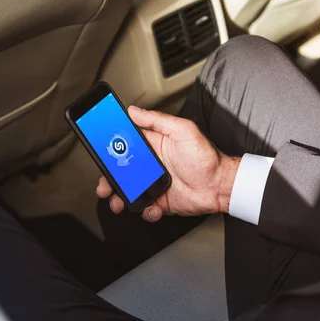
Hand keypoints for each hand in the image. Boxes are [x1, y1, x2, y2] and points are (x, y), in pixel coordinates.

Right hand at [96, 106, 239, 221]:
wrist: (220, 186)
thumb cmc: (206, 157)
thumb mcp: (183, 131)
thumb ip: (157, 120)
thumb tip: (134, 111)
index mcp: (153, 145)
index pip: (125, 143)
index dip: (110, 147)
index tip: (98, 149)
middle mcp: (150, 164)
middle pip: (121, 170)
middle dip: (108, 177)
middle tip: (104, 183)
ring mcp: (153, 183)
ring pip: (127, 190)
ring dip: (119, 197)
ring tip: (117, 201)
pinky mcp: (160, 201)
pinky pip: (144, 206)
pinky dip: (144, 209)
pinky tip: (152, 206)